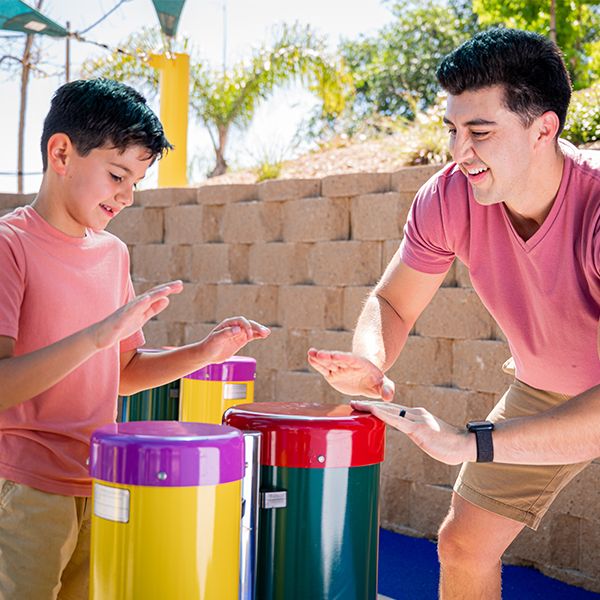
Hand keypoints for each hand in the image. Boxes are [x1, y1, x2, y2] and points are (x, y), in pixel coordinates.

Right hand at [92, 281, 182, 349]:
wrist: (101, 336)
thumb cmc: (122, 326)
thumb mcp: (142, 317)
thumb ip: (153, 309)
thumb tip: (167, 300)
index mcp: (140, 305)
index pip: (156, 295)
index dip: (168, 290)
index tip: (180, 285)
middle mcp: (134, 305)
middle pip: (151, 294)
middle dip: (165, 289)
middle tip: (180, 284)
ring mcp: (126, 311)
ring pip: (142, 301)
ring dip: (154, 294)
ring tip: (167, 290)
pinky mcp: (119, 320)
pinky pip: (129, 312)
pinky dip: (138, 304)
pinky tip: (146, 299)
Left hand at [199, 316, 269, 363]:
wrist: (207, 354)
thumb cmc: (209, 345)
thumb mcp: (216, 339)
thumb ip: (226, 333)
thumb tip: (238, 329)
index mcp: (228, 324)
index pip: (241, 321)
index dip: (246, 326)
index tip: (249, 334)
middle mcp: (235, 327)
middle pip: (248, 324)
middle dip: (256, 327)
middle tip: (264, 332)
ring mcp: (239, 333)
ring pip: (252, 330)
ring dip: (259, 330)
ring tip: (267, 332)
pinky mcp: (241, 340)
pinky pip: (252, 336)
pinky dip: (258, 335)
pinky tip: (264, 335)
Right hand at [307, 348, 394, 400]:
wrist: (368, 376)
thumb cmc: (376, 380)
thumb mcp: (384, 384)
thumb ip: (387, 389)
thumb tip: (388, 397)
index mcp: (360, 365)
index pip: (351, 360)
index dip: (344, 358)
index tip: (335, 355)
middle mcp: (348, 365)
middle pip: (337, 360)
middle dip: (328, 357)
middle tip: (319, 354)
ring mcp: (339, 368)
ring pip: (328, 362)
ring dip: (319, 358)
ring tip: (310, 353)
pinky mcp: (332, 374)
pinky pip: (324, 368)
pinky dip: (317, 364)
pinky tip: (310, 358)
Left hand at [350, 400, 475, 464]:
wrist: (465, 445)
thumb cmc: (449, 444)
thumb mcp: (428, 436)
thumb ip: (417, 432)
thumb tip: (411, 434)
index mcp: (416, 415)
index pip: (393, 410)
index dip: (377, 407)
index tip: (363, 406)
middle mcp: (415, 413)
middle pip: (387, 407)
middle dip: (369, 404)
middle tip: (352, 402)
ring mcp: (416, 419)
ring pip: (389, 411)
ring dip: (371, 407)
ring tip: (356, 404)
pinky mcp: (418, 428)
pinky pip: (397, 420)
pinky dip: (383, 415)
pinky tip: (372, 412)